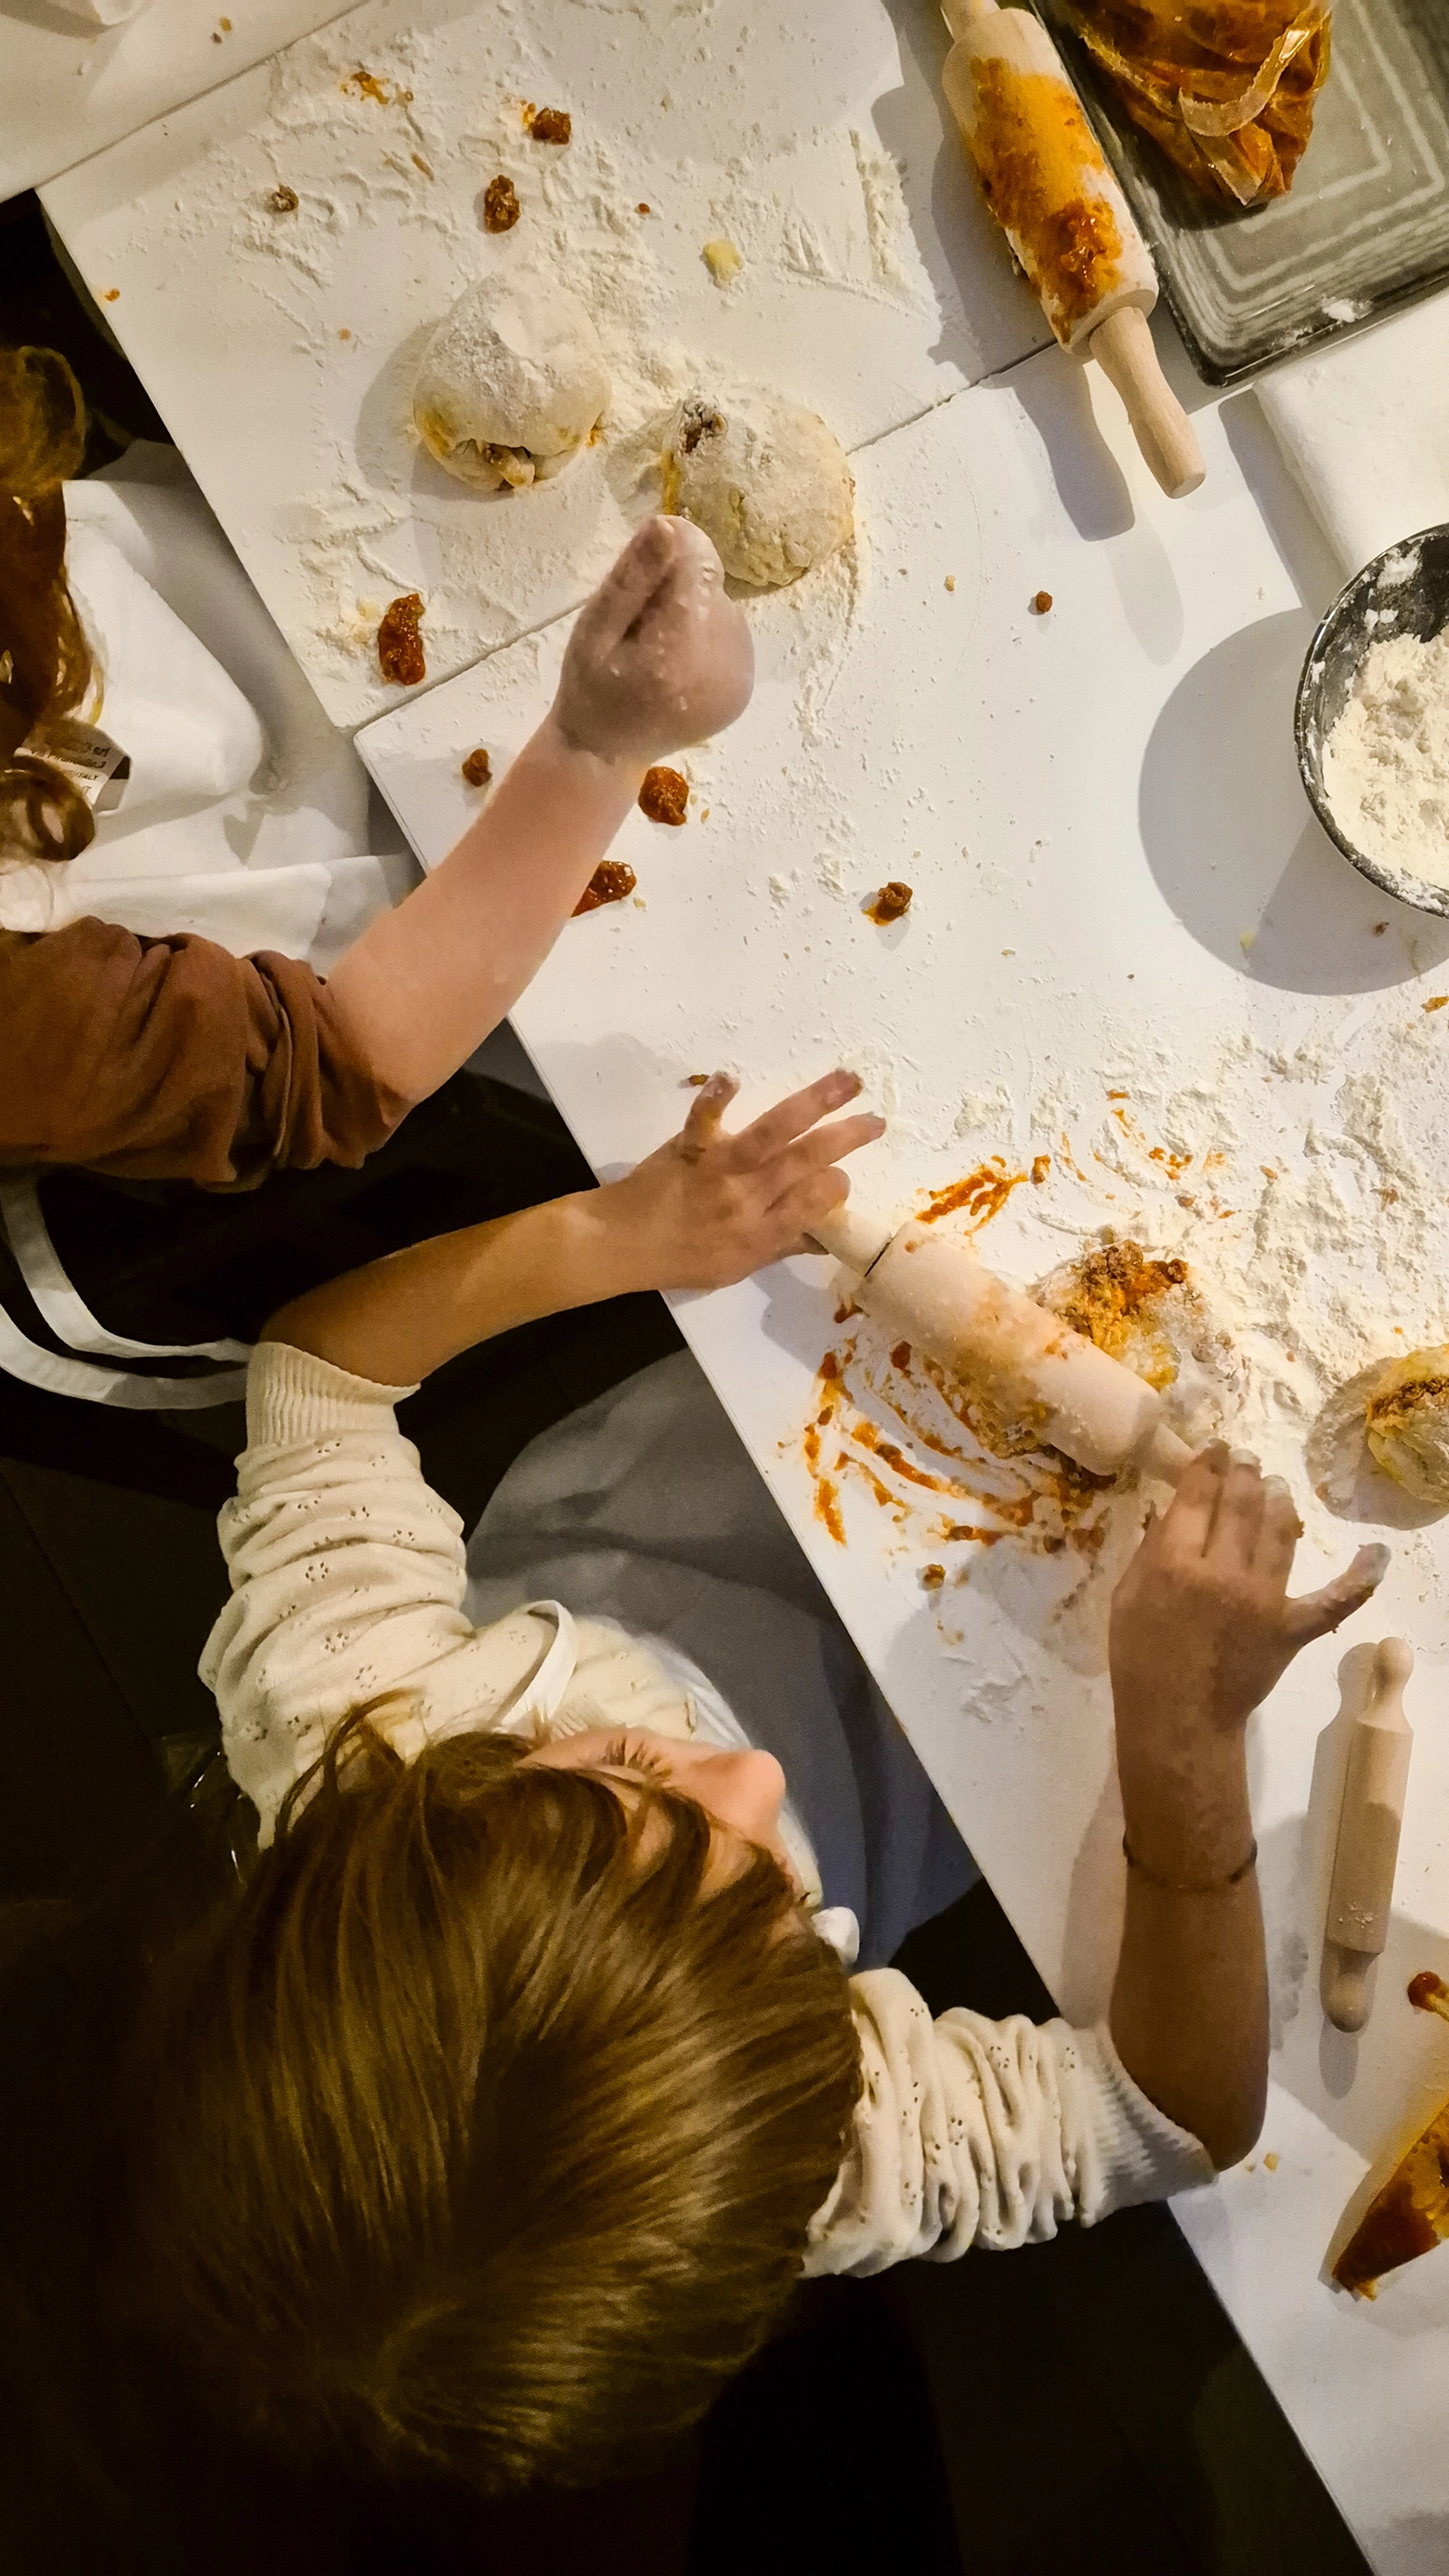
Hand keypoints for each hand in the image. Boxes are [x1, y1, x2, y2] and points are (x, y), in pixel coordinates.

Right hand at [552, 516, 753, 764]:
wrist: (609, 751)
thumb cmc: (591, 686)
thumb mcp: (595, 627)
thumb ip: (633, 578)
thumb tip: (670, 524)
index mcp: (678, 652)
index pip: (698, 565)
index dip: (671, 553)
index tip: (641, 572)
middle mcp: (720, 666)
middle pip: (710, 587)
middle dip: (676, 591)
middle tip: (639, 627)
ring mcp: (738, 680)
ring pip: (722, 608)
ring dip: (692, 613)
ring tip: (656, 648)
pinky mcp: (744, 687)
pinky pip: (730, 634)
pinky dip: (705, 637)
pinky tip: (677, 663)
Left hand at [596, 1068, 883, 1293]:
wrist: (621, 1244)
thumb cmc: (680, 1258)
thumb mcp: (736, 1268)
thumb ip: (781, 1246)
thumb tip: (823, 1235)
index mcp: (761, 1232)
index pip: (814, 1204)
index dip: (835, 1188)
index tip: (841, 1176)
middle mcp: (746, 1199)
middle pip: (805, 1162)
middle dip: (846, 1139)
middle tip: (878, 1121)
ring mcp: (719, 1170)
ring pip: (772, 1133)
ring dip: (814, 1103)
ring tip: (847, 1081)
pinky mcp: (690, 1147)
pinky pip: (704, 1119)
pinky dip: (716, 1097)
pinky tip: (732, 1076)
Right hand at [1110, 1443, 1388, 1740]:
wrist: (1179, 1718)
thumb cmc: (1141, 1658)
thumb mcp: (1127, 1596)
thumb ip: (1151, 1549)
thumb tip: (1174, 1507)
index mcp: (1174, 1563)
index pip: (1197, 1496)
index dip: (1208, 1465)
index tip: (1216, 1449)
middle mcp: (1222, 1573)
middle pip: (1241, 1505)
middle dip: (1245, 1473)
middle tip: (1247, 1460)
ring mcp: (1263, 1599)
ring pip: (1280, 1532)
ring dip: (1280, 1502)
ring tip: (1277, 1488)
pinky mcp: (1292, 1627)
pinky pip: (1334, 1600)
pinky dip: (1359, 1578)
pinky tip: (1376, 1554)